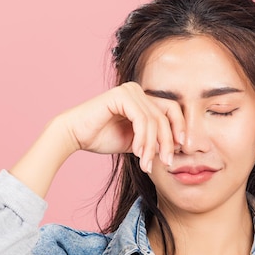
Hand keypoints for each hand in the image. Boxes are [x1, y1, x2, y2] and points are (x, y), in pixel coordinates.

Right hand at [60, 82, 184, 172]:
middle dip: (168, 142)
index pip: (172, 111)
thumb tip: (180, 146)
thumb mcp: (137, 141)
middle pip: (166, 116)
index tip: (180, 150)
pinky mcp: (121, 95)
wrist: (74, 136)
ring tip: (145, 163)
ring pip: (155, 121)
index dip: (180, 129)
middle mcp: (138, 90)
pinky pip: (142, 120)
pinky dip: (142, 139)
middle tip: (166, 162)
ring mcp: (130, 90)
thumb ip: (155, 139)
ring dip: (152, 146)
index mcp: (144, 98)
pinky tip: (137, 152)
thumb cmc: (102, 138)